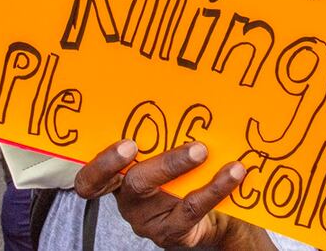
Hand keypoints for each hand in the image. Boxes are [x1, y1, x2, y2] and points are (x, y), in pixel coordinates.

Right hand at [75, 140, 257, 248]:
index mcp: (119, 176)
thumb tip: (183, 93)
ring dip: (183, 167)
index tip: (128, 144)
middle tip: (189, 147)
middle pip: (132, 182)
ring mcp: (148, 219)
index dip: (102, 165)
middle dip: (160, 162)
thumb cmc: (184, 176)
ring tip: (205, 151)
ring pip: (164, 194)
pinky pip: (191, 209)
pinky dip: (214, 188)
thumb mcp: (166, 154)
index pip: (92, 179)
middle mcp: (129, 199)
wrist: (212, 216)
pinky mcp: (172, 232)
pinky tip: (233, 173)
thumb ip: (163, 135)